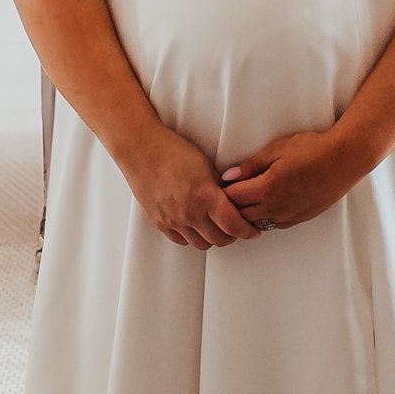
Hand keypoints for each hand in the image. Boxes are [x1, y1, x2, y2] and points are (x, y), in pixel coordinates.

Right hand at [121, 128, 260, 249]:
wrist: (141, 149)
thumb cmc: (173, 151)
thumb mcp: (207, 165)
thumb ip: (220, 188)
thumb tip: (232, 202)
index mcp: (206, 197)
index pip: (234, 226)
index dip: (247, 231)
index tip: (253, 230)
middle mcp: (190, 213)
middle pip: (220, 240)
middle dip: (232, 235)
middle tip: (236, 228)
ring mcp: (173, 220)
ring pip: (201, 244)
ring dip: (212, 238)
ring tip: (215, 227)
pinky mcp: (160, 222)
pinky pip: (181, 240)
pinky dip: (192, 237)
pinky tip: (195, 226)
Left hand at [217, 126, 361, 230]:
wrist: (345, 159)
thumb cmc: (312, 148)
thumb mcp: (277, 149)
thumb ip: (251, 165)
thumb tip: (228, 176)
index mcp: (267, 188)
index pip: (232, 198)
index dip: (222, 193)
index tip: (217, 186)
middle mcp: (276, 207)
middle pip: (241, 215)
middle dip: (230, 207)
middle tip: (225, 196)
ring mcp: (289, 216)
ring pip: (257, 224)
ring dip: (246, 216)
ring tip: (243, 202)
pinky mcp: (300, 218)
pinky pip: (273, 225)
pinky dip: (264, 219)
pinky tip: (264, 206)